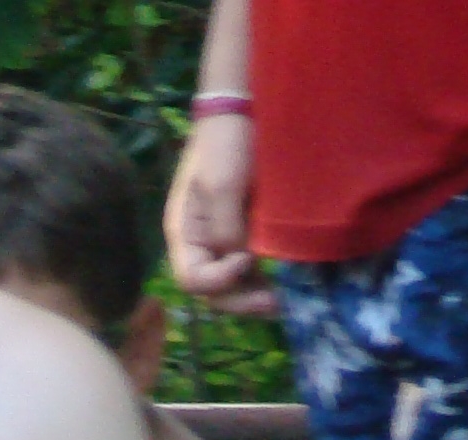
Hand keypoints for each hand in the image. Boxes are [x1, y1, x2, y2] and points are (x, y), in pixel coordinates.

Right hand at [165, 117, 277, 315]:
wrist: (244, 108)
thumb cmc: (225, 142)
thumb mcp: (221, 184)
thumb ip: (226, 229)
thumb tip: (240, 261)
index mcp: (184, 234)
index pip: (192, 279)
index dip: (219, 281)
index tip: (247, 261)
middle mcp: (200, 245)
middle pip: (212, 291)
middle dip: (241, 301)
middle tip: (273, 304)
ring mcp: (223, 240)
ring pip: (233, 285)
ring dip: (255, 296)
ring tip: (282, 301)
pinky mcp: (245, 233)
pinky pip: (250, 268)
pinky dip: (264, 280)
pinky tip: (283, 283)